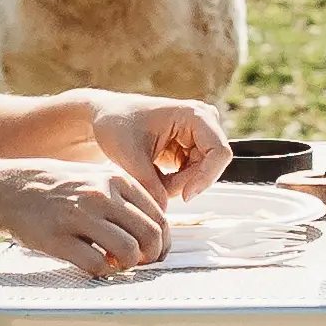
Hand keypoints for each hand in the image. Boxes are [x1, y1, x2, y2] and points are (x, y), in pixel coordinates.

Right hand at [0, 158, 170, 280]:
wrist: (8, 188)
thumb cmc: (57, 187)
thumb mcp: (95, 178)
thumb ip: (124, 198)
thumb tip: (154, 229)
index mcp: (115, 180)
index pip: (158, 216)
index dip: (163, 241)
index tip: (156, 252)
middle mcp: (101, 196)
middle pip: (150, 235)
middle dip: (152, 256)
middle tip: (141, 263)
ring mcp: (79, 217)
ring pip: (128, 251)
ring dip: (129, 266)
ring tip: (117, 265)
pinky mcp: (58, 238)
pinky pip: (96, 265)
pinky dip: (102, 272)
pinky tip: (95, 267)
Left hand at [86, 95, 231, 201]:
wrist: (106, 117)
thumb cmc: (116, 124)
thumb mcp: (129, 157)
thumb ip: (150, 186)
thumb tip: (164, 211)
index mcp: (194, 114)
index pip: (220, 152)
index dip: (205, 178)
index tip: (184, 196)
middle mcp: (203, 122)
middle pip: (211, 166)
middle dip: (184, 183)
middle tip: (154, 188)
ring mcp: (198, 136)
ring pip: (201, 174)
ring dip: (177, 184)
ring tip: (150, 179)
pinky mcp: (191, 148)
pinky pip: (192, 175)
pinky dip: (174, 182)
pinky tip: (155, 176)